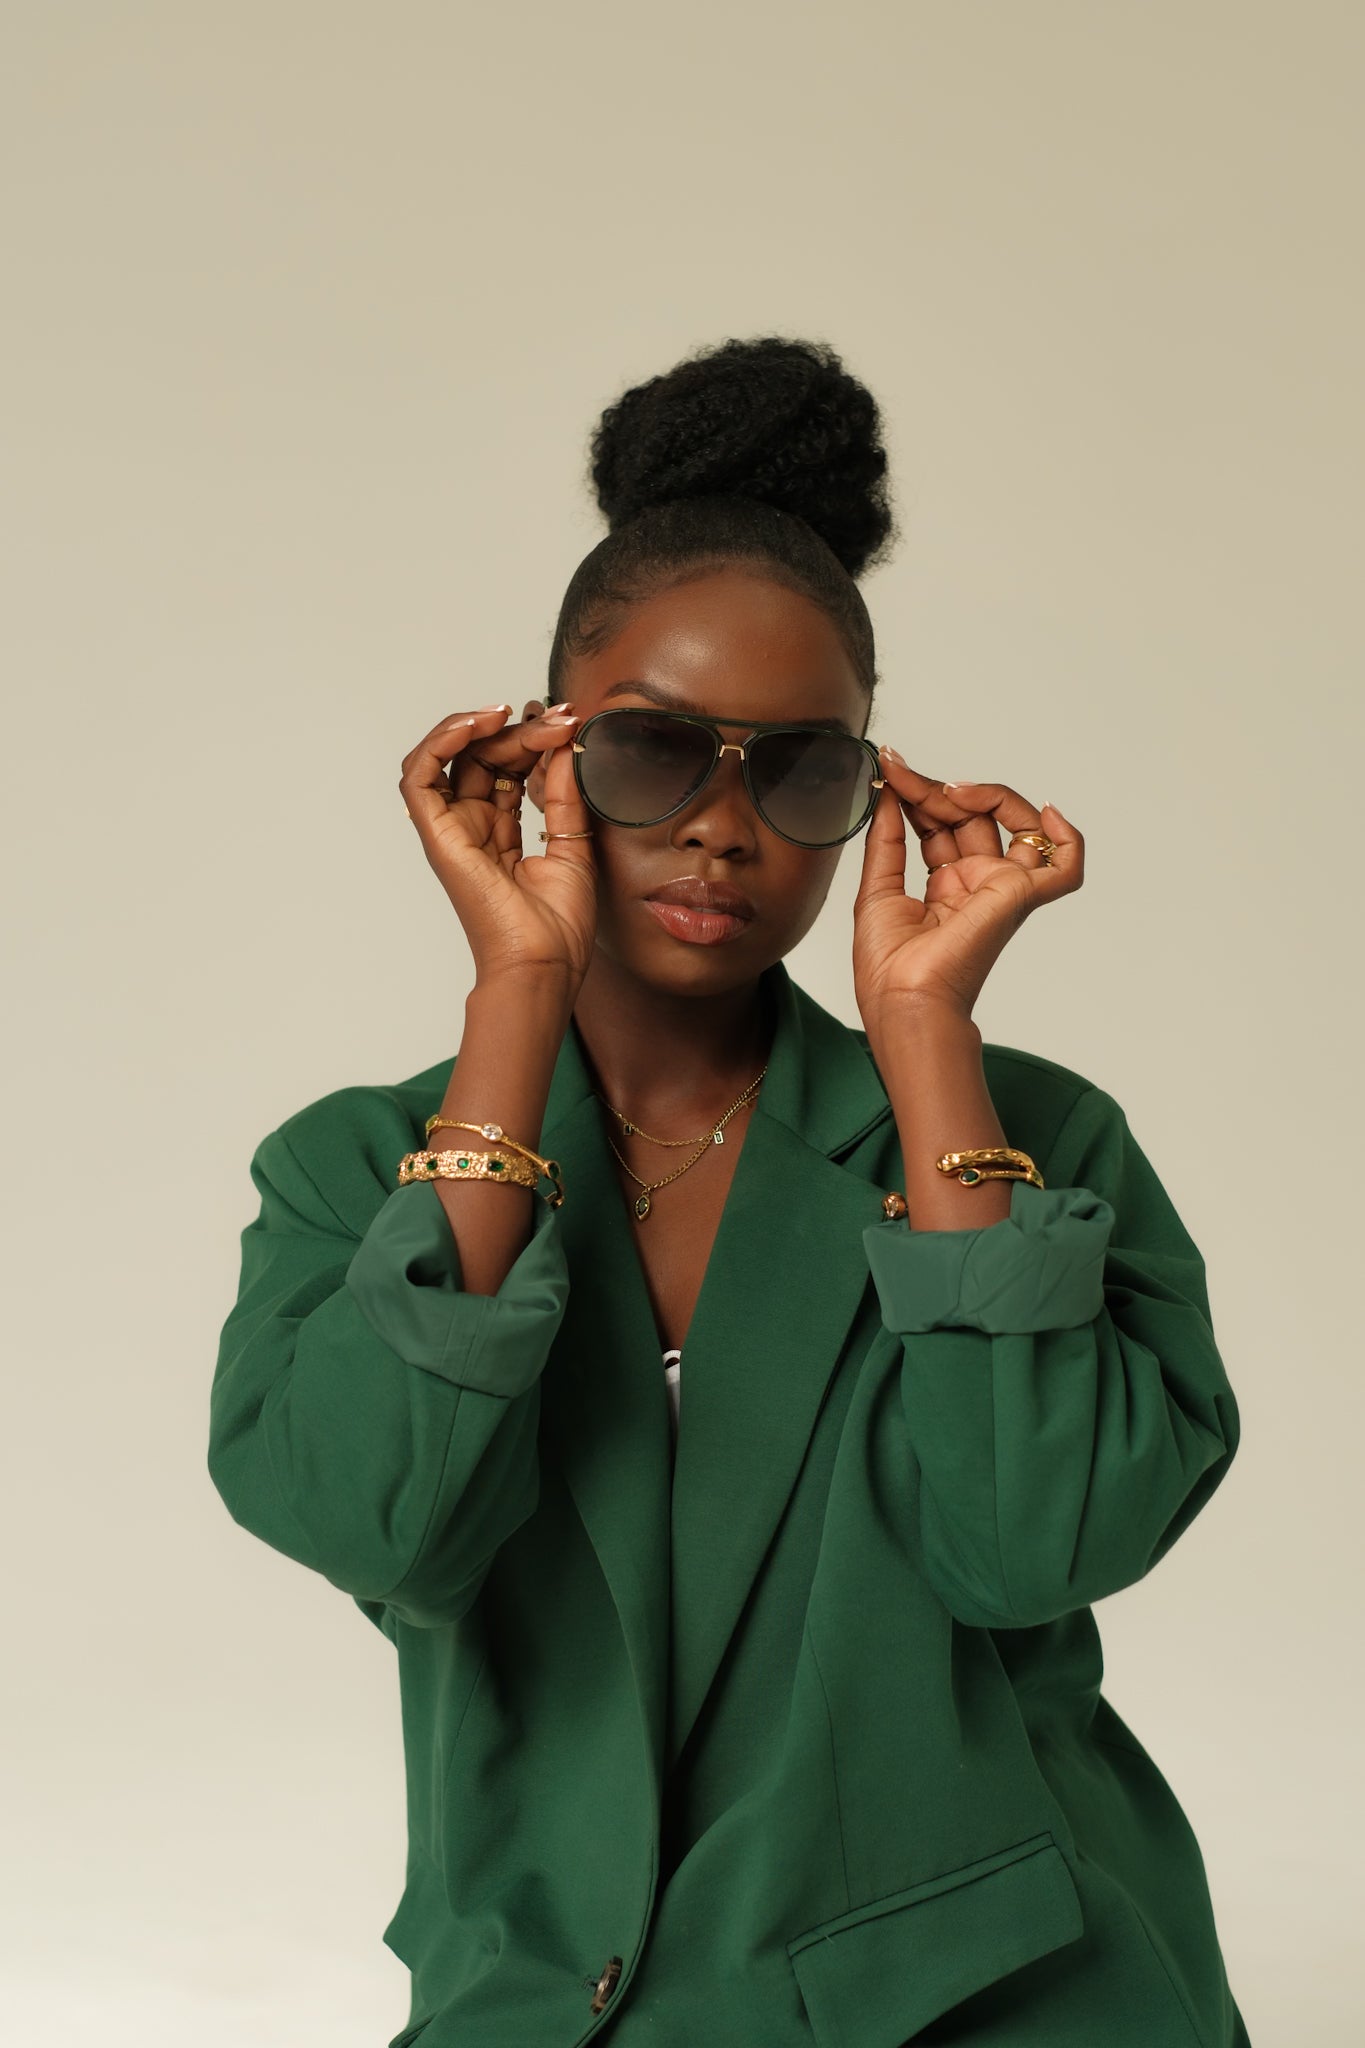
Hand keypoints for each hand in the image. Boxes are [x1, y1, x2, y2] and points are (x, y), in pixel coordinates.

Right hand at [399, 700, 597, 989]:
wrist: (544, 965)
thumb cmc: (557, 928)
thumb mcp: (573, 844)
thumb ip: (564, 795)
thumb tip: (565, 747)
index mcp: (500, 831)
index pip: (508, 767)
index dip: (534, 740)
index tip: (569, 725)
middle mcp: (473, 827)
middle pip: (482, 757)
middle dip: (519, 731)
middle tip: (557, 721)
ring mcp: (453, 831)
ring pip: (449, 758)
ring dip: (475, 727)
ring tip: (510, 714)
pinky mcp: (439, 837)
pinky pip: (419, 778)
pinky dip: (439, 744)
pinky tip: (476, 725)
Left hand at [852, 748, 1083, 1027]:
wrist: (905, 1001)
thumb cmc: (889, 968)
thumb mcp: (876, 888)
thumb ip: (885, 838)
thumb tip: (888, 794)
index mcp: (944, 888)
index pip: (940, 825)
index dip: (917, 795)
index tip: (889, 768)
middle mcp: (976, 885)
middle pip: (971, 817)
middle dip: (936, 790)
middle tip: (902, 776)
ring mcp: (1000, 889)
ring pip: (1012, 823)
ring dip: (981, 794)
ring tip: (946, 790)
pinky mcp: (1020, 896)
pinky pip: (1066, 867)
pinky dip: (1068, 839)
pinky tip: (1045, 813)